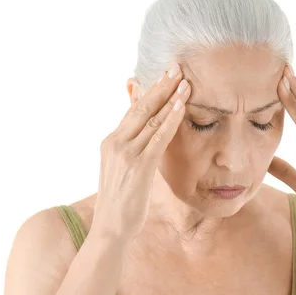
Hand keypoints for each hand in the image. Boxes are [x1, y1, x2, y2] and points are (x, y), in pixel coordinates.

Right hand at [92, 64, 190, 240]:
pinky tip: (181, 107)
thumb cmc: (121, 200)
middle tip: (177, 67)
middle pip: (141, 107)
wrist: (110, 227)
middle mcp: (115, 142)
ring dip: (170, 98)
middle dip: (160, 85)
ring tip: (185, 81)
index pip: (132, 110)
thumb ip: (131, 147)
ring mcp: (126, 153)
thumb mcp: (122, 169)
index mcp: (111, 141)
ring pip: (151, 118)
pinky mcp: (139, 166)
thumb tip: (142, 133)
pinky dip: (171, 120)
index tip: (164, 75)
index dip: (150, 91)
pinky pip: (158, 138)